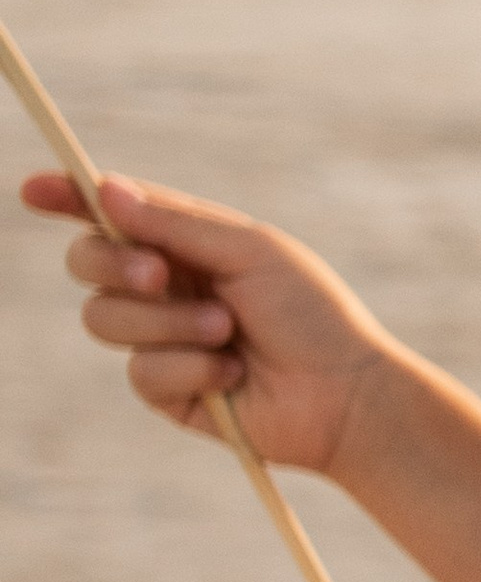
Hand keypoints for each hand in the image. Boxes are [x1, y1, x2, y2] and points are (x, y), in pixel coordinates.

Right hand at [21, 169, 397, 476]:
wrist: (344, 393)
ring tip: (227, 331)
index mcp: (187, 243)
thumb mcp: (249, 251)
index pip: (116, 213)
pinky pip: (139, 371)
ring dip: (168, 322)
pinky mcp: (166, 390)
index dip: (70, 198)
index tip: (35, 190)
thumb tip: (104, 188)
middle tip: (158, 274)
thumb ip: (175, 223)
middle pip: (88, 261)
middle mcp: (166, 286)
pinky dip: (189, 367)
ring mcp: (160, 339)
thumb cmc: (311, 313)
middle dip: (112, 263)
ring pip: (102, 318)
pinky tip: (233, 374)